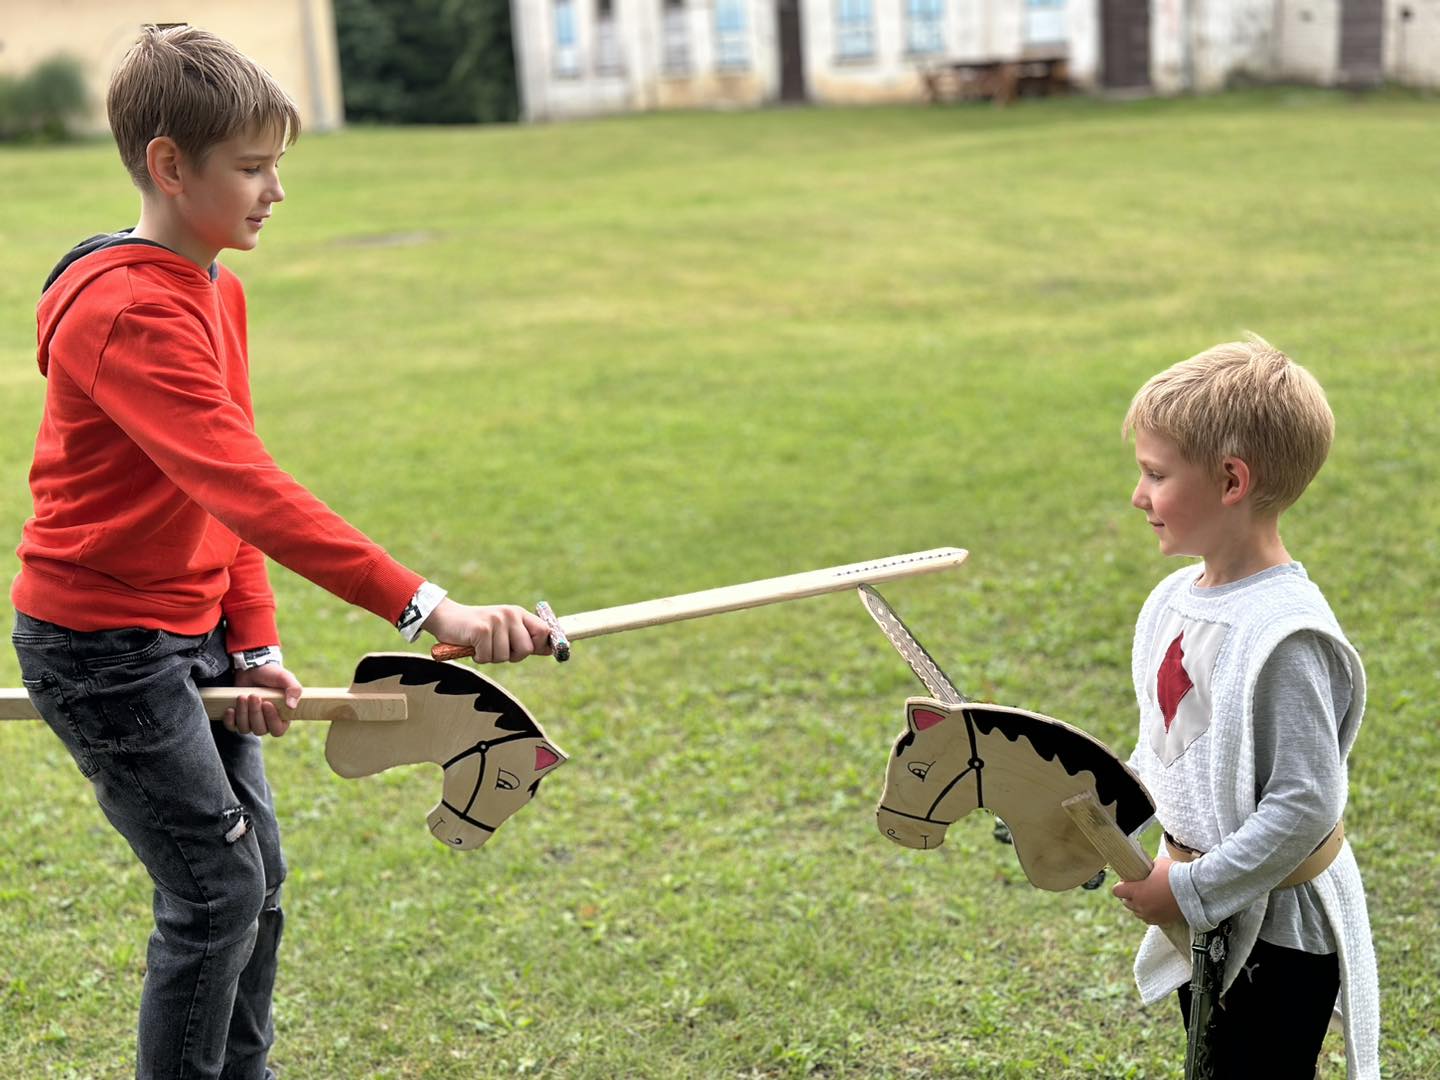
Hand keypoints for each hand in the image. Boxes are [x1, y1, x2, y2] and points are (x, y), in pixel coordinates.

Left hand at [225, 663, 303, 736]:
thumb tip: (292, 706)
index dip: (272, 720)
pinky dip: (230, 719)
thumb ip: (294, 689)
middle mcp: (266, 723)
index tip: (267, 703)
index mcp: (282, 717)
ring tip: (242, 697)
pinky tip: (230, 708)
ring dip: (242, 713)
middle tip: (253, 696)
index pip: (278, 730)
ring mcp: (250, 722)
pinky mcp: (237, 719)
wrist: (252, 668)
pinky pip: (231, 727)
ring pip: (245, 728)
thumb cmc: (271, 674)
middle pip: (260, 730)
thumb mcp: (285, 678)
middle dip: (255, 713)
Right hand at [421, 599, 552, 663]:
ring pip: (505, 656)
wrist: (446, 617)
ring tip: (482, 645)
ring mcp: (496, 621)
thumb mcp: (504, 629)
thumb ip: (525, 638)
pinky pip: (488, 657)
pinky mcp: (481, 630)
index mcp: (518, 613)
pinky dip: (479, 658)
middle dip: (512, 656)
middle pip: (526, 649)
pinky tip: (472, 646)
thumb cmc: (477, 628)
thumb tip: (550, 650)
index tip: (534, 651)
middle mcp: (510, 614)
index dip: (541, 646)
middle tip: (497, 649)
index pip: (545, 631)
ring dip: (492, 657)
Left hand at [1111, 856, 1181, 924]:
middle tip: (1138, 888)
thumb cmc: (1175, 874)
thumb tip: (1145, 866)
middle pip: (1126, 902)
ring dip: (1139, 905)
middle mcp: (1141, 906)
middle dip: (1129, 895)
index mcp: (1136, 891)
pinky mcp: (1162, 921)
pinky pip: (1149, 919)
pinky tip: (1156, 905)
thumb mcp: (1158, 864)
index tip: (1127, 881)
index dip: (1121, 885)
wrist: (1195, 890)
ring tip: (1148, 897)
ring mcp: (1151, 915)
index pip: (1117, 891)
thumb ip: (1148, 868)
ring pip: (1136, 912)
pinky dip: (1149, 913)